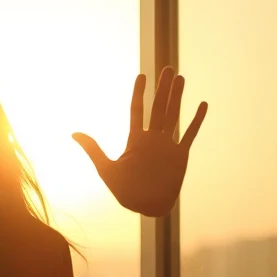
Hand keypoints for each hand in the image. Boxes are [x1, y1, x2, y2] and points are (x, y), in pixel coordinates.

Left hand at [73, 67, 207, 217]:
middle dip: (163, 89)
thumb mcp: (105, 168)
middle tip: (168, 69)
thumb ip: (93, 149)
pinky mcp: (181, 156)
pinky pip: (190, 134)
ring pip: (174, 116)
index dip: (139, 93)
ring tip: (181, 79)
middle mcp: (153, 139)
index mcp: (136, 140)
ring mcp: (168, 146)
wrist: (145, 207)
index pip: (137, 110)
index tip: (142, 75)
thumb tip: (73, 133)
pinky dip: (196, 121)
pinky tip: (202, 105)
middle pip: (158, 108)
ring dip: (178, 98)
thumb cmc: (125, 191)